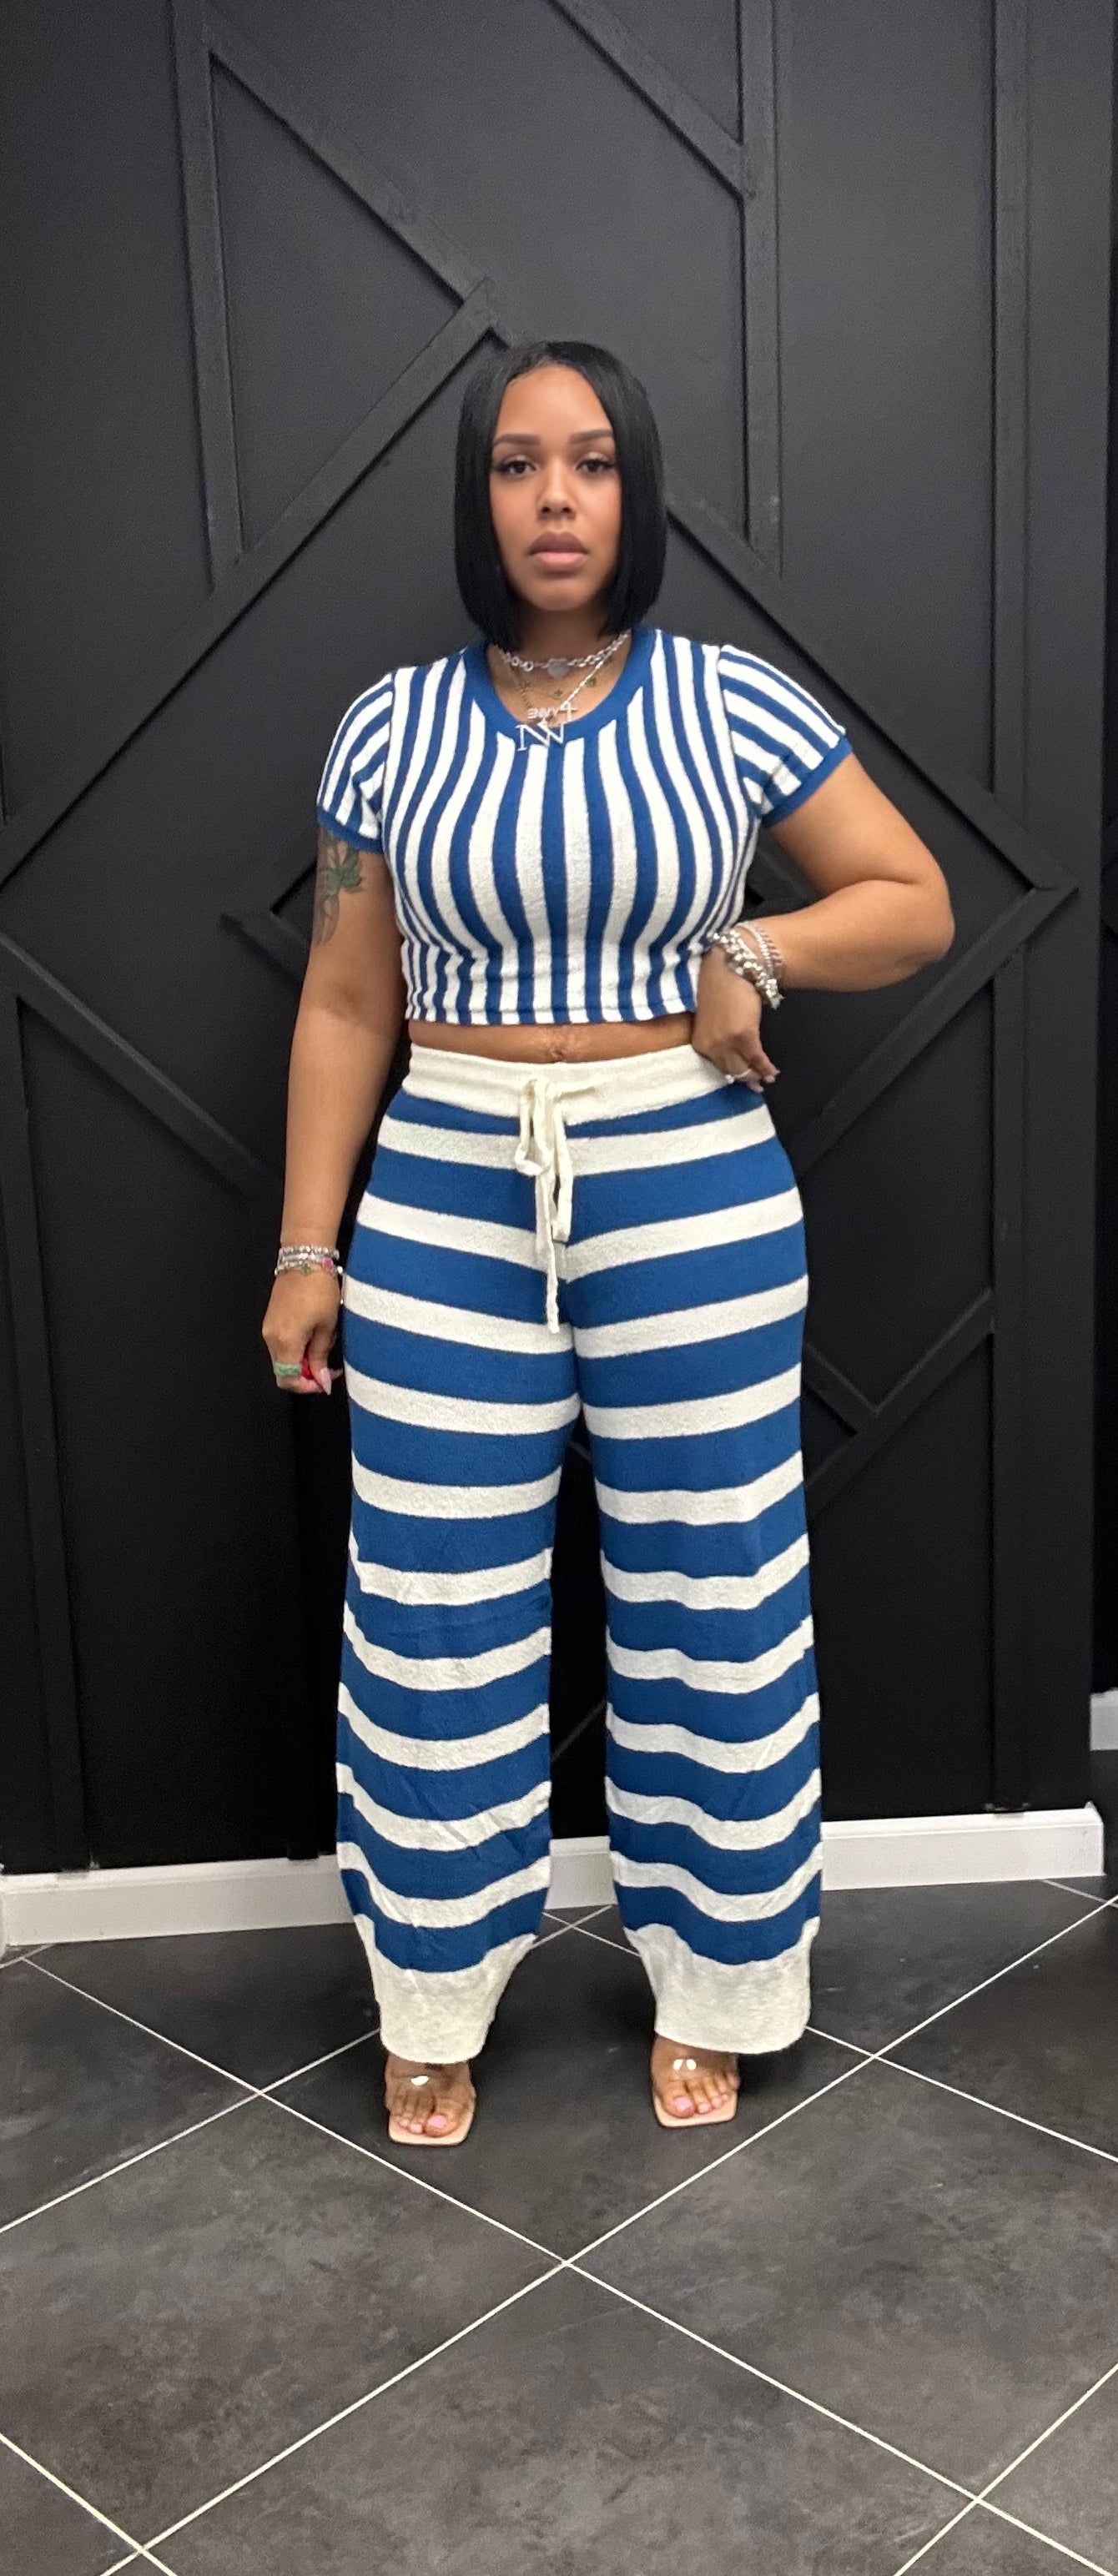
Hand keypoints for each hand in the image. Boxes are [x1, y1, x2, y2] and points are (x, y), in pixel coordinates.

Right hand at [261, 1269, 341, 1393]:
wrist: (305, 1259)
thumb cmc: (318, 1288)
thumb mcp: (327, 1326)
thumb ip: (320, 1356)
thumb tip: (320, 1379)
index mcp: (285, 1342)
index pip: (289, 1380)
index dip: (307, 1387)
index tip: (324, 1382)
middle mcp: (271, 1338)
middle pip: (284, 1371)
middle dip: (307, 1375)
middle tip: (327, 1368)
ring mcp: (268, 1328)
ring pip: (283, 1358)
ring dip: (302, 1361)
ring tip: (323, 1348)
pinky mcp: (271, 1320)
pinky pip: (281, 1344)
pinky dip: (296, 1348)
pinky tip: (313, 1338)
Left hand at [690, 946, 779, 1088]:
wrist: (732, 966)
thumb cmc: (720, 983)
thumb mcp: (711, 1014)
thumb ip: (717, 1033)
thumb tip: (731, 1043)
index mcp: (699, 1040)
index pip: (716, 1065)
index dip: (732, 1072)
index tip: (741, 1078)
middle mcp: (710, 1046)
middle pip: (730, 1070)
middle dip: (745, 1079)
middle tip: (756, 1085)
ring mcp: (727, 1043)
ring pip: (744, 1068)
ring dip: (756, 1075)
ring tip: (766, 1079)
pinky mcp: (745, 1037)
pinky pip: (757, 1059)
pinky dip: (766, 1067)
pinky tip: (773, 1072)